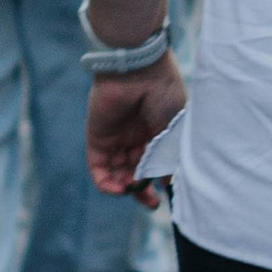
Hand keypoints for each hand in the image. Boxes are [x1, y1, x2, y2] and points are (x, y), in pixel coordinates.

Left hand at [88, 55, 182, 205]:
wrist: (137, 68)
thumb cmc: (162, 91)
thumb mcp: (173, 127)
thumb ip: (167, 156)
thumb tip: (168, 183)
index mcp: (157, 131)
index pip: (155, 164)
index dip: (159, 182)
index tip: (165, 195)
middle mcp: (136, 137)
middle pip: (136, 173)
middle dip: (142, 190)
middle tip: (150, 203)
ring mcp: (117, 139)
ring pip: (117, 174)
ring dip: (124, 188)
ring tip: (132, 191)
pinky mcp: (97, 139)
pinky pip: (99, 167)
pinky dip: (106, 183)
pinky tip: (118, 189)